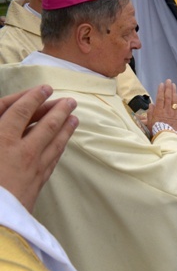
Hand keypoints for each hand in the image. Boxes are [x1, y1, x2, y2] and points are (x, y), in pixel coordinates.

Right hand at [0, 85, 77, 211]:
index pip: (21, 112)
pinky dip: (60, 147)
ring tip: (75, 117)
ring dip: (66, 127)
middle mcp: (21, 151)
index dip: (33, 98)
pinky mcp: (38, 182)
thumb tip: (6, 123)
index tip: (45, 88)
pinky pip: (53, 159)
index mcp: (1, 141)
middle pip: (46, 125)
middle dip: (59, 110)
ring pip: (55, 142)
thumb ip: (0, 131)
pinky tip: (64, 143)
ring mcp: (33, 167)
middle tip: (70, 100)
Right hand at [147, 79, 176, 132]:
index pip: (160, 98)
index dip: (160, 90)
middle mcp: (167, 110)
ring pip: (174, 100)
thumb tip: (151, 105)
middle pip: (168, 97)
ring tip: (173, 85)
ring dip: (174, 91)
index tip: (161, 84)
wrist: (168, 138)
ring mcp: (174, 112)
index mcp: (159, 111)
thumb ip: (150, 113)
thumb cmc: (157, 131)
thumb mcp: (150, 123)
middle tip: (168, 81)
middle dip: (168, 88)